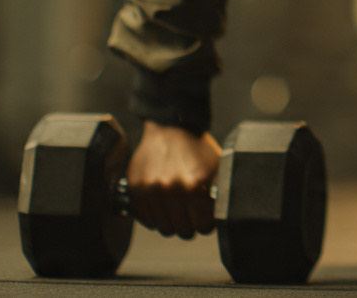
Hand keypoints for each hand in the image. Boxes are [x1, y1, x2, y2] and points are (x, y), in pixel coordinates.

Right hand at [126, 121, 221, 238]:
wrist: (171, 127)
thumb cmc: (196, 148)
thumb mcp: (217, 168)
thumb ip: (219, 194)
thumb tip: (220, 218)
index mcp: (195, 186)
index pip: (203, 226)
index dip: (206, 224)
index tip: (204, 219)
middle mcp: (171, 190)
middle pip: (182, 230)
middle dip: (189, 224)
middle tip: (191, 215)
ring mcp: (151, 190)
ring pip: (163, 227)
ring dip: (171, 221)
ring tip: (176, 209)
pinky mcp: (136, 189)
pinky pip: (145, 218)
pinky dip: (154, 216)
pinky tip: (162, 205)